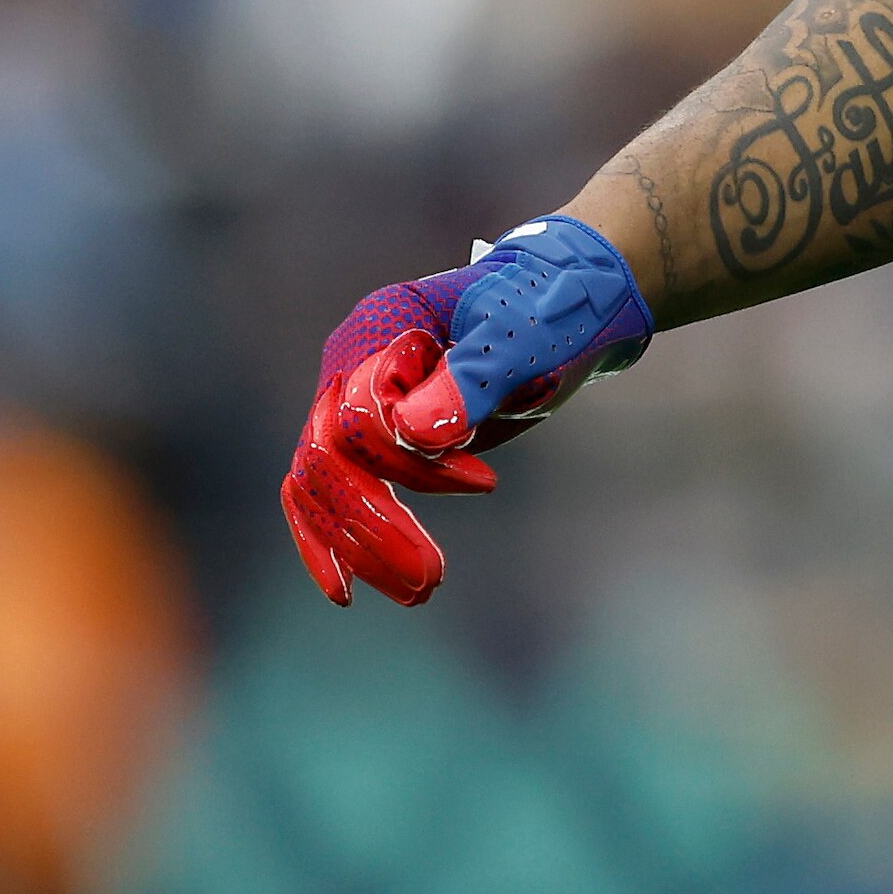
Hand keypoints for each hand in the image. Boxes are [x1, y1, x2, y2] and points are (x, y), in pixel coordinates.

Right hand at [277, 216, 652, 607]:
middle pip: (326, 459)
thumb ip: (472, 378)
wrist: (572, 301)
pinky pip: (331, 491)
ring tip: (418, 592)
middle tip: (430, 582)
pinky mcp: (373, 437)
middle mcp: (353, 364)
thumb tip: (412, 431)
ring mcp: (356, 400)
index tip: (485, 485)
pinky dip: (336, 536)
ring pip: (321, 486)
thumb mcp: (525, 339)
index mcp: (381, 328)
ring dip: (360, 544)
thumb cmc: (549, 309)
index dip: (412, 463)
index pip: (358, 417)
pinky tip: (348, 586)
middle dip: (373, 524)